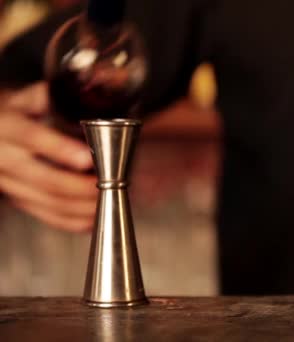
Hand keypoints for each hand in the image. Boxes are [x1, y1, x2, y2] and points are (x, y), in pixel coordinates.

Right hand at [0, 82, 96, 231]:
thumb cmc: (18, 113)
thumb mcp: (29, 97)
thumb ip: (56, 94)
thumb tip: (97, 83)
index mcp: (8, 126)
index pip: (32, 138)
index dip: (60, 149)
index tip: (87, 158)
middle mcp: (4, 157)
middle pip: (42, 178)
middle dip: (79, 187)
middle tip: (108, 184)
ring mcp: (8, 182)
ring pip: (45, 202)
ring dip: (80, 206)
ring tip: (108, 200)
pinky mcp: (16, 199)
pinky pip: (44, 215)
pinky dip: (70, 221)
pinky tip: (92, 218)